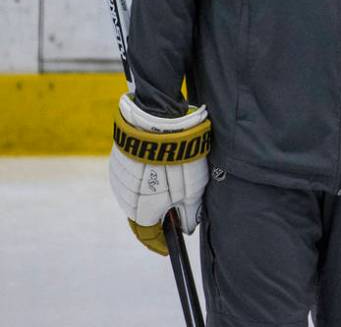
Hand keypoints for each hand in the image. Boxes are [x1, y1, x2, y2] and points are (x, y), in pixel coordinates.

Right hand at [108, 93, 210, 253]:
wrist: (158, 122)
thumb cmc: (179, 159)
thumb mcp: (193, 190)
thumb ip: (189, 213)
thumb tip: (186, 228)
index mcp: (141, 211)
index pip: (148, 235)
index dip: (160, 243)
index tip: (169, 247)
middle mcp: (124, 198)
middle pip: (140, 215)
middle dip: (157, 217)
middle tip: (175, 215)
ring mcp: (118, 177)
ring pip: (134, 194)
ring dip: (149, 196)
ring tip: (169, 189)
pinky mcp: (118, 158)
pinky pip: (130, 177)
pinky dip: (144, 180)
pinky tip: (158, 171)